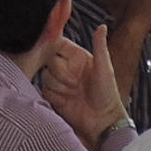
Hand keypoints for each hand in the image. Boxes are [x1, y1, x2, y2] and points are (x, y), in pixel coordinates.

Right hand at [39, 25, 126, 146]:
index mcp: (77, 57)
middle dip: (61, 73)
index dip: (54, 46)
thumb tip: (102, 26)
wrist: (102, 123)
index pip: (58, 43)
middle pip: (49, 61)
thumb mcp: (105, 69)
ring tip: (74, 95)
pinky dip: (54, 96)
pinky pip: (44, 90)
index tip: (55, 51)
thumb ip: (100, 47)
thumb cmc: (107, 95)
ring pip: (45, 76)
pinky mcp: (53, 96)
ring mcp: (59, 82)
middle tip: (75, 84)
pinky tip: (66, 102)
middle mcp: (66, 67)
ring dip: (59, 87)